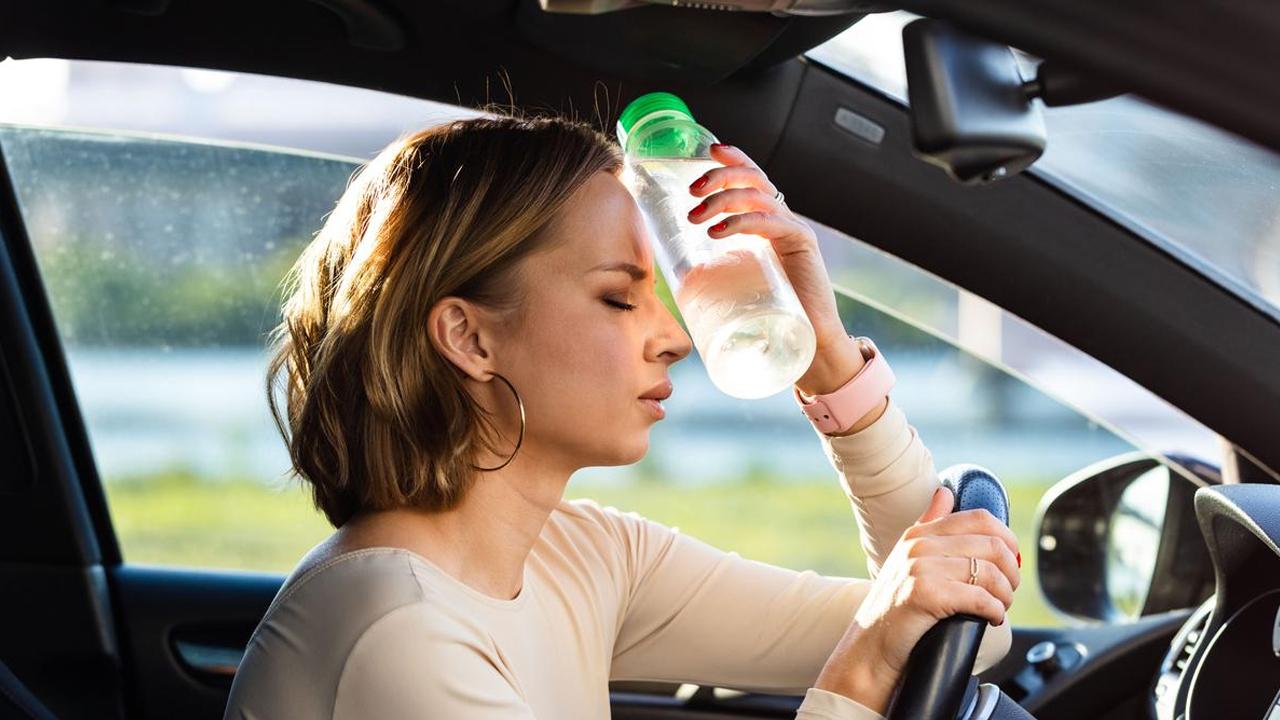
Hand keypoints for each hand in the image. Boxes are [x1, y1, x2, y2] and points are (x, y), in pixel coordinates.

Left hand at [686, 143, 847, 353]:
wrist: (809, 341)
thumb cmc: (771, 315)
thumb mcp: (738, 282)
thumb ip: (719, 271)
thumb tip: (676, 277)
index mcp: (769, 222)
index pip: (753, 178)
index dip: (733, 159)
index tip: (708, 151)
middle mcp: (783, 219)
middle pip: (753, 178)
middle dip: (720, 176)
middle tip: (692, 190)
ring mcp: (794, 230)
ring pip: (757, 196)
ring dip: (722, 199)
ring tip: (695, 216)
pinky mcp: (802, 245)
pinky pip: (770, 222)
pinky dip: (741, 222)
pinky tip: (716, 231)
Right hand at [814, 487, 1020, 712]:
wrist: (868, 647)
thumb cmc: (893, 608)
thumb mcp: (906, 558)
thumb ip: (928, 524)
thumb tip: (945, 493)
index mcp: (919, 533)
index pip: (980, 519)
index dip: (1007, 540)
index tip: (1011, 562)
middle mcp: (919, 545)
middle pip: (992, 545)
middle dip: (1011, 571)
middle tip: (1008, 591)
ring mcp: (921, 567)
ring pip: (990, 573)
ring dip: (1005, 595)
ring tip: (1000, 607)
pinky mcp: (926, 593)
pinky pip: (980, 598)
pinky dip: (995, 611)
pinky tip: (992, 619)